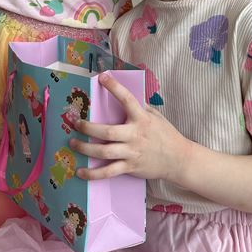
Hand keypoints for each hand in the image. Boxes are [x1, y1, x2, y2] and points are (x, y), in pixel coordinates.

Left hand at [69, 72, 185, 181]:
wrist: (178, 159)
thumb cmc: (166, 135)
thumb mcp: (156, 116)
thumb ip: (140, 107)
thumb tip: (125, 97)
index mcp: (142, 119)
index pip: (127, 99)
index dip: (115, 87)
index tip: (102, 77)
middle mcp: (135, 135)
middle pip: (107, 132)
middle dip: (88, 127)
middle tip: (75, 122)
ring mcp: (132, 152)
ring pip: (104, 151)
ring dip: (85, 148)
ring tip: (73, 143)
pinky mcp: (130, 167)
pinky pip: (108, 172)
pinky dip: (93, 174)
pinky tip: (81, 172)